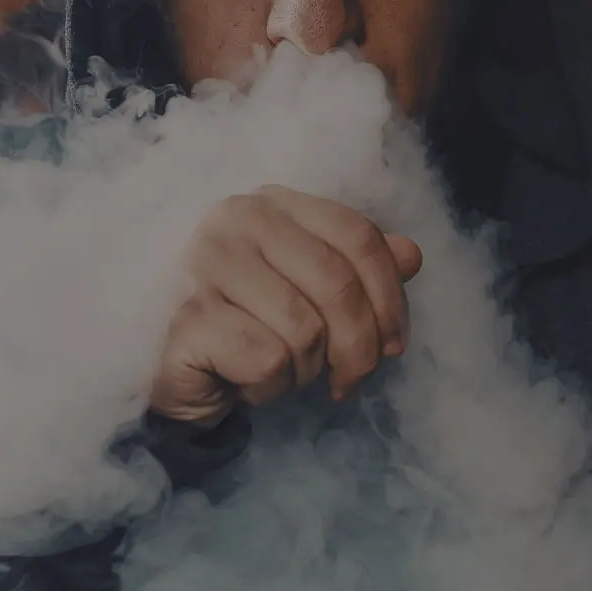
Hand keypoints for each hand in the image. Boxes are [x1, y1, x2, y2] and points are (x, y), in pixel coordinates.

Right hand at [148, 185, 423, 427]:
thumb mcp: (311, 294)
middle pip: (338, 283)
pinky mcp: (189, 317)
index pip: (358, 235)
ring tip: (283, 372)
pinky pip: (268, 360)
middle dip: (359, 346)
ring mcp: (205, 265)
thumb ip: (359, 269)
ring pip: (305, 329)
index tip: (392, 344)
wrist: (180, 374)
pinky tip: (246, 381)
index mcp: (274, 204)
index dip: (390, 295)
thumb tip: (412, 256)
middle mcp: (236, 221)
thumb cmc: (250, 327)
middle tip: (349, 380)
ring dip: (307, 370)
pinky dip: (271, 386)